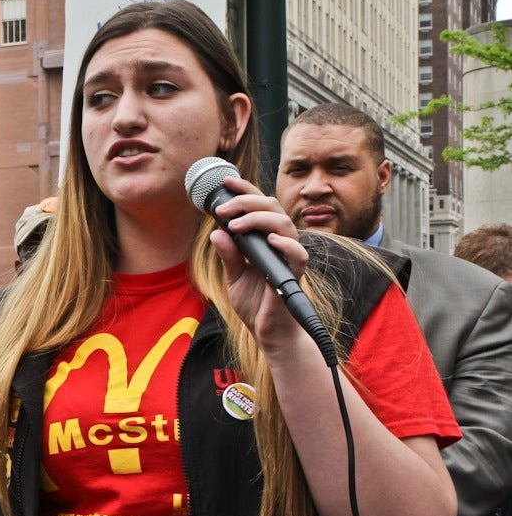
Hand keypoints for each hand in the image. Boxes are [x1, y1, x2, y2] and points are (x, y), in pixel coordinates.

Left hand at [208, 176, 308, 348]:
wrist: (268, 333)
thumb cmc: (256, 303)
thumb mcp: (234, 277)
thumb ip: (228, 255)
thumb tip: (216, 232)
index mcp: (264, 241)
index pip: (259, 208)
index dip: (245, 191)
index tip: (226, 182)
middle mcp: (280, 244)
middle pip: (273, 208)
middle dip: (247, 201)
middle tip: (223, 207)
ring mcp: (288, 258)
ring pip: (285, 225)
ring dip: (259, 219)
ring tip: (236, 223)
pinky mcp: (293, 276)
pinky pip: (299, 255)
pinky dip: (286, 244)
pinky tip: (270, 240)